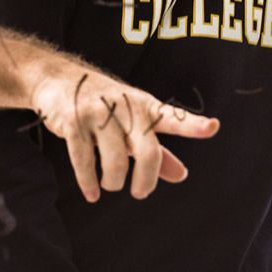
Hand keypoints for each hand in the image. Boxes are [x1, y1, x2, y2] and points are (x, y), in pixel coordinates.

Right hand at [29, 65, 219, 201]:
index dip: (193, 124)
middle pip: (148, 152)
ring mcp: (98, 113)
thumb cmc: (104, 104)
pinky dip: (89, 183)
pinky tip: (93, 193)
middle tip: (141, 192)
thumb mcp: (133, 122)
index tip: (213, 127)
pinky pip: (85, 161)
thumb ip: (157, 150)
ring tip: (110, 184)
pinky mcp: (74, 122)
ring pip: (116, 162)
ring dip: (113, 182)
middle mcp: (125, 107)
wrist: (57, 78)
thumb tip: (181, 175)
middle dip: (146, 180)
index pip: (173, 117)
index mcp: (145, 106)